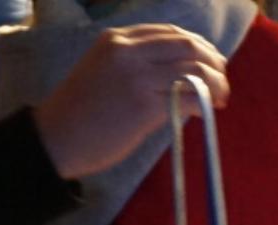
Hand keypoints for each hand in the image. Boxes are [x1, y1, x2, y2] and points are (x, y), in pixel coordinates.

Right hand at [31, 25, 229, 180]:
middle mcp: (128, 52)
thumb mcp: (105, 71)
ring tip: (220, 99)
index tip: (210, 63)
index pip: (171, 32)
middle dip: (213, 62)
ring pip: (194, 69)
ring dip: (216, 84)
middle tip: (222, 82)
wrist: (55, 139)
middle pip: (188, 46)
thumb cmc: (82, 112)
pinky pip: (189, 98)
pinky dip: (205, 103)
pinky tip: (206, 111)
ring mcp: (136, 77)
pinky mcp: (144, 106)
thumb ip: (139, 65)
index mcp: (117, 39)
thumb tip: (184, 74)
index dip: (198, 46)